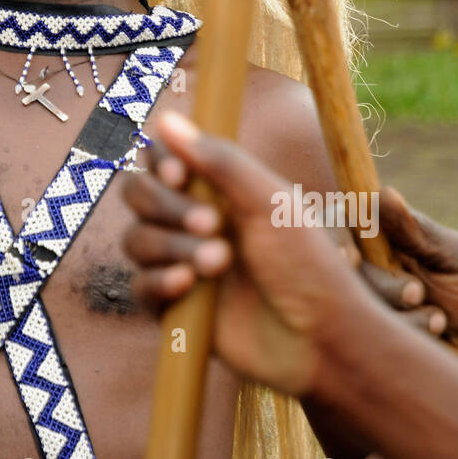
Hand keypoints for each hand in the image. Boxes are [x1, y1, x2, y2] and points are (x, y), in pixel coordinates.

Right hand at [122, 112, 445, 395]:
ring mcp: (183, 263)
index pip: (163, 160)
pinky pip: (139, 286)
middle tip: (213, 226)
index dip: (160, 162)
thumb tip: (164, 119)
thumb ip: (219, 160)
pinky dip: (159, 282)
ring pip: (136, 240)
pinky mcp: (175, 308)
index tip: (180, 176)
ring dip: (173, 246)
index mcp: (218, 190)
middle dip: (166, 207)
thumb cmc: (308, 264)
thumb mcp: (271, 202)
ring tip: (219, 263)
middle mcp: (194, 222)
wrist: (321, 339)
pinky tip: (189, 286)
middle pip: (139, 195)